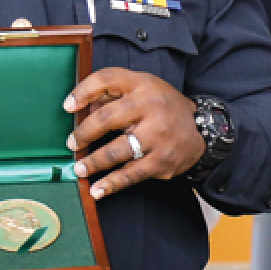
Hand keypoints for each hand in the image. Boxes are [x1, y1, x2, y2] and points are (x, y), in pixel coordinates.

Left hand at [64, 67, 204, 198]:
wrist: (202, 129)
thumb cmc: (163, 106)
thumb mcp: (143, 88)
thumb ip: (113, 93)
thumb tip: (80, 109)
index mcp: (142, 85)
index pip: (107, 80)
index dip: (82, 92)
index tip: (67, 107)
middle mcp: (150, 107)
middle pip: (106, 118)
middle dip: (83, 133)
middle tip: (72, 143)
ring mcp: (157, 136)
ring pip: (116, 150)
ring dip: (93, 162)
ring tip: (79, 168)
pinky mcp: (162, 161)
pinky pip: (131, 174)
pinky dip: (111, 184)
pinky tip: (97, 190)